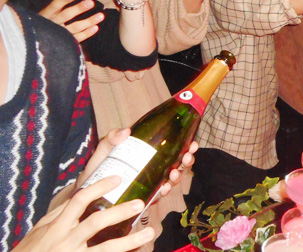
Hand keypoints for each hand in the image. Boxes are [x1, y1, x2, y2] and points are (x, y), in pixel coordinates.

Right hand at [12, 176, 153, 251]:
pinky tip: (137, 251)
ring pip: (105, 248)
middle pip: (95, 222)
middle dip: (119, 212)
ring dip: (130, 241)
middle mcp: (65, 241)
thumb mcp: (41, 230)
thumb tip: (80, 195)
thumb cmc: (31, 251)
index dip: (99, 187)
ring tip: (149, 232)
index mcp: (57, 226)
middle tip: (139, 203)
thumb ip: (60, 214)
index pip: (79, 201)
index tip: (117, 178)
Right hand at [39, 0, 103, 41]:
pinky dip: (86, 33)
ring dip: (88, 21)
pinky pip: (77, 38)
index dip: (63, 0)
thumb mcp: (46, 14)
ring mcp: (58, 36)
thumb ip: (56, 4)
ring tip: (101, 15)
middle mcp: (51, 25)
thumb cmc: (43, 25)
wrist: (35, 46)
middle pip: (65, 15)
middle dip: (78, 9)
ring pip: (74, 27)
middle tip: (91, 2)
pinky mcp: (65, 44)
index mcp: (45, 16)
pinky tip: (96, 27)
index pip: (54, 6)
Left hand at [76, 129, 197, 197]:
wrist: (85, 193)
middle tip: (186, 158)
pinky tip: (163, 189)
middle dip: (186, 161)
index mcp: (148, 154)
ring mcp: (149, 183)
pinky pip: (157, 195)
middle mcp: (153, 168)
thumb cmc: (97, 169)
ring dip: (177, 177)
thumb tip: (125, 132)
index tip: (193, 144)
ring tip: (174, 174)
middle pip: (177, 163)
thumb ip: (111, 139)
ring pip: (171, 179)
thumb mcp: (104, 150)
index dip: (186, 146)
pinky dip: (163, 192)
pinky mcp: (142, 197)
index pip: (172, 148)